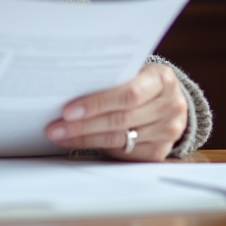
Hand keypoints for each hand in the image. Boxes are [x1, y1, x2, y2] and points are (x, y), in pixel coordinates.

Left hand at [44, 63, 187, 161]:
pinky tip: (79, 143)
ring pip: (119, 139)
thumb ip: (111, 79)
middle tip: (55, 128)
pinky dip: (98, 149)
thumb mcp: (134, 72)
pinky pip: (124, 153)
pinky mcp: (160, 151)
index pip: (128, 94)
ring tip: (60, 136)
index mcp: (162, 79)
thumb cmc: (142, 81)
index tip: (67, 110)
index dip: (96, 103)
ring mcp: (168, 131)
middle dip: (83, 125)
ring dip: (85, 139)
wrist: (169, 99)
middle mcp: (170, 106)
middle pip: (120, 120)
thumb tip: (67, 90)